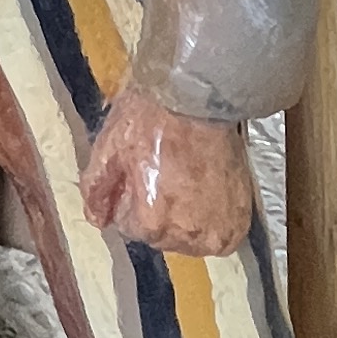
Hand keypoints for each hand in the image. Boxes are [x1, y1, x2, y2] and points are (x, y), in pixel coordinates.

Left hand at [80, 91, 253, 255]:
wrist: (199, 99)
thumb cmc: (151, 121)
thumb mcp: (108, 150)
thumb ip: (96, 192)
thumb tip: (97, 220)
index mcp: (153, 223)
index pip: (130, 228)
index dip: (130, 198)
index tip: (138, 173)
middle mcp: (189, 235)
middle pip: (160, 236)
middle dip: (156, 210)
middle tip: (163, 172)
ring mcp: (219, 229)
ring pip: (190, 238)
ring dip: (186, 217)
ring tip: (186, 179)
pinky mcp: (240, 220)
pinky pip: (219, 235)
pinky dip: (211, 218)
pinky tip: (205, 190)